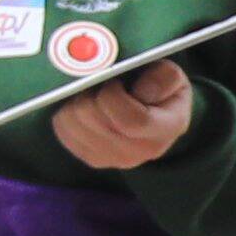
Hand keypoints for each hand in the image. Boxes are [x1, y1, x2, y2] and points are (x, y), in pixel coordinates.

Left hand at [47, 62, 199, 173]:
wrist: (155, 113)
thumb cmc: (162, 89)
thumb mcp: (173, 75)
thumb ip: (164, 78)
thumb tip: (140, 91)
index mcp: (166, 129)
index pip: (130, 120)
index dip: (112, 94)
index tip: (114, 80)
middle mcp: (140, 151)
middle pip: (93, 118)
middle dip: (90, 93)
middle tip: (100, 83)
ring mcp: (113, 159)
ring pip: (72, 123)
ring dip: (76, 101)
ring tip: (93, 94)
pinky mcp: (92, 158)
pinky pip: (63, 130)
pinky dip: (67, 113)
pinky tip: (85, 106)